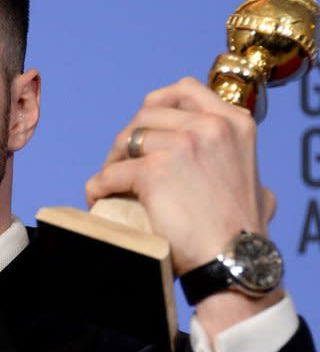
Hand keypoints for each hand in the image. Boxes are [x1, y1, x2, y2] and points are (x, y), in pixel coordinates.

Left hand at [84, 77, 276, 275]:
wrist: (234, 261)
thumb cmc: (241, 231)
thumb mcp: (254, 178)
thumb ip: (235, 159)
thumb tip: (228, 158)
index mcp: (234, 122)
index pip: (183, 89)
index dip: (156, 105)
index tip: (145, 125)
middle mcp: (210, 125)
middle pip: (147, 114)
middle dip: (129, 137)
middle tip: (122, 161)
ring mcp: (183, 144)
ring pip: (126, 140)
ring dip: (112, 160)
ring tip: (111, 181)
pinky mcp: (155, 171)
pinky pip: (111, 173)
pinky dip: (98, 186)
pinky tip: (98, 197)